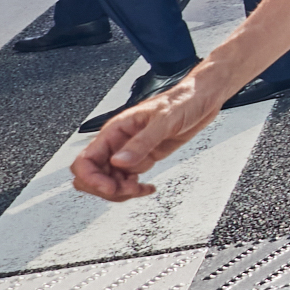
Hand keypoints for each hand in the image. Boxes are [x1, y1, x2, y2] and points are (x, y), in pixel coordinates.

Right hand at [71, 73, 213, 202]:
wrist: (203, 98)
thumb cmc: (184, 100)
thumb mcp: (164, 120)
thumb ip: (141, 142)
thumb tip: (119, 162)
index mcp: (116, 130)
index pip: (85, 159)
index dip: (91, 178)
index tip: (110, 188)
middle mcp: (118, 142)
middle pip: (93, 175)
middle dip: (106, 188)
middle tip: (130, 189)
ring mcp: (130, 151)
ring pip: (109, 180)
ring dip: (121, 191)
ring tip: (141, 189)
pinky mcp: (143, 157)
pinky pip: (127, 179)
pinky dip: (134, 189)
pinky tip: (147, 188)